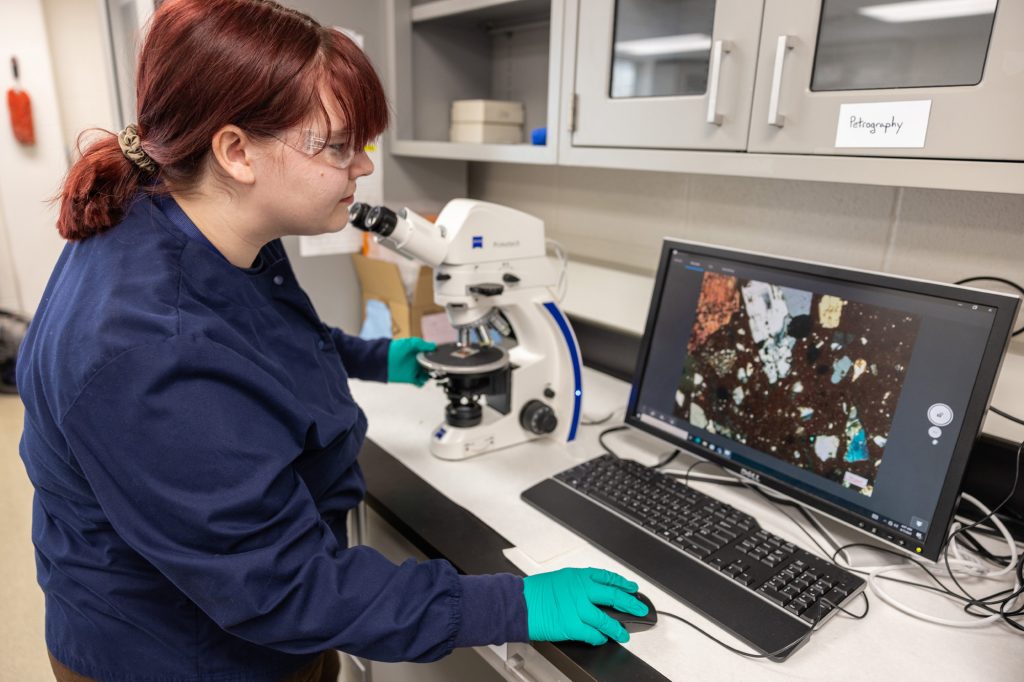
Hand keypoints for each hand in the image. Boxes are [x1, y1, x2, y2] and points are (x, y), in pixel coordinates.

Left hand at [387, 337, 435, 385]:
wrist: (384, 359)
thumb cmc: (396, 348)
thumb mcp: (412, 343)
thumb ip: (424, 344)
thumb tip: (435, 346)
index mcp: (419, 353)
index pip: (431, 356)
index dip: (436, 358)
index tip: (439, 359)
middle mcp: (418, 362)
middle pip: (431, 367)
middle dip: (434, 369)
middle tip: (435, 368)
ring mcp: (414, 370)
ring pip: (426, 376)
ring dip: (429, 376)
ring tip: (426, 374)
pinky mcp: (410, 378)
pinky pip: (419, 382)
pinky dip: (422, 383)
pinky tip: (421, 379)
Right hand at [522, 567, 648, 645]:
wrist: (519, 602)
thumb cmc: (536, 591)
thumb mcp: (561, 578)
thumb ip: (579, 584)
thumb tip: (595, 592)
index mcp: (579, 576)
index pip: (608, 578)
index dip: (623, 583)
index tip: (632, 588)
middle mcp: (581, 591)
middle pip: (614, 596)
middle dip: (631, 604)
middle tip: (640, 609)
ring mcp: (578, 609)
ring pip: (606, 620)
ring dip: (618, 628)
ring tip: (624, 633)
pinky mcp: (572, 626)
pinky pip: (592, 634)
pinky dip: (599, 638)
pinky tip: (602, 639)